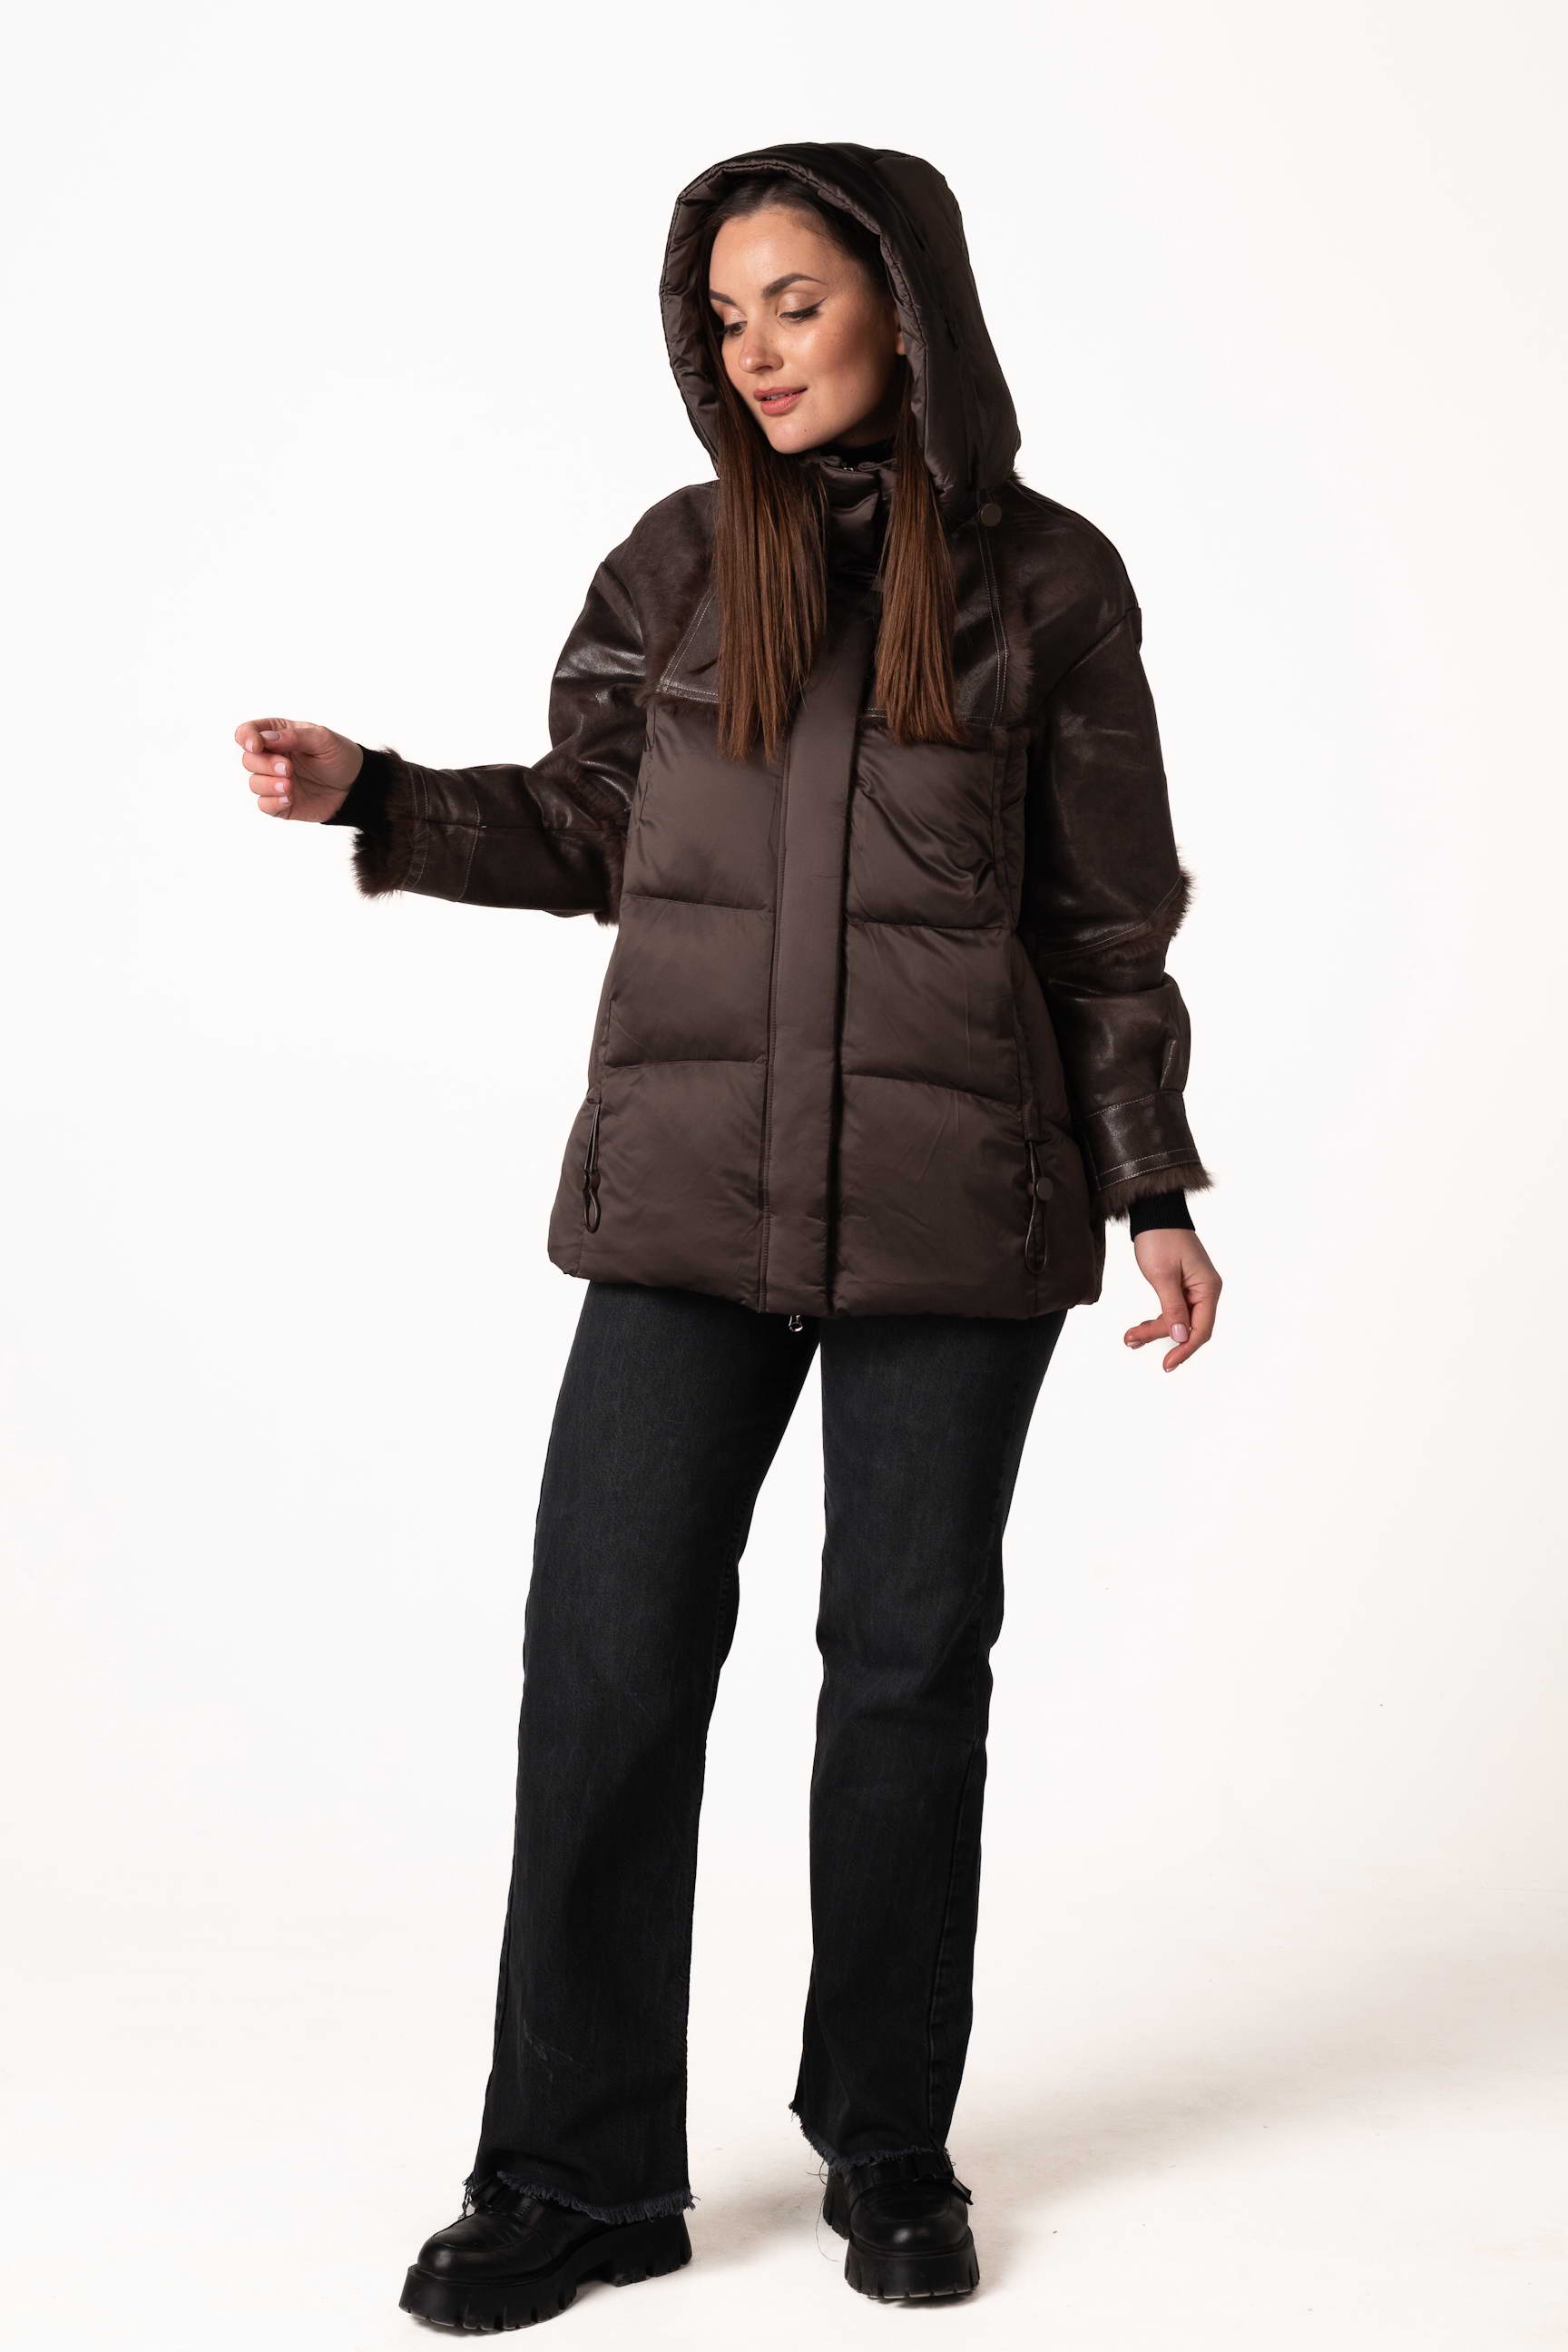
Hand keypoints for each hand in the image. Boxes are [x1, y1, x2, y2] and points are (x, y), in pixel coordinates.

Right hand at [234, 717, 363, 820]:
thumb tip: (266, 739)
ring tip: (290, 785)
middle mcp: (272, 757)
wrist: (356, 786)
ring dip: (269, 784)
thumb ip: (294, 736)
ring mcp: (275, 781)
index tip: (257, 746)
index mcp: (278, 735)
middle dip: (265, 764)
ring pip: (254, 783)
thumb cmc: (339, 756)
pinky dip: (273, 802)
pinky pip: (264, 805)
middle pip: (248, 760)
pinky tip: (289, 798)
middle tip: (289, 768)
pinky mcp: (281, 803)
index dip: (246, 738)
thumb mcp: (322, 739)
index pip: (247, 732)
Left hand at [1124, 1227, 1221, 1371]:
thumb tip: (1182, 1336)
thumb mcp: (1162, 1275)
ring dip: (1155, 1329)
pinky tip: (1139, 1328)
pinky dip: (1157, 1319)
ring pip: (1178, 1320)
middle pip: (1188, 1326)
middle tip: (1132, 1340)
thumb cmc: (1160, 1238)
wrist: (1155, 1213)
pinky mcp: (1182, 1287)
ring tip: (1130, 1336)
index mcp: (1208, 1288)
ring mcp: (1194, 1289)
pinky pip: (1172, 1310)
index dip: (1185, 1349)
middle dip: (1161, 1336)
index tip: (1167, 1363)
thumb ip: (1172, 1307)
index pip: (1201, 1329)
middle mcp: (1206, 1290)